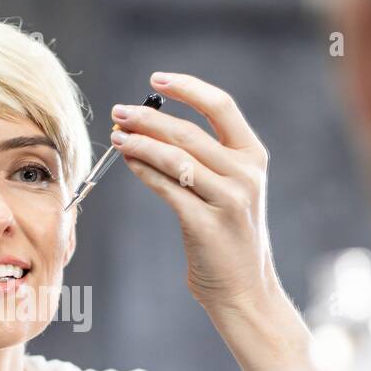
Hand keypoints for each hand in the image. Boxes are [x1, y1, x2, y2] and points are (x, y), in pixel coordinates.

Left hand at [111, 71, 311, 370]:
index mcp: (253, 157)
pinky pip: (168, 189)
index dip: (187, 88)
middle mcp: (246, 174)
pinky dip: (144, 172)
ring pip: (175, 158)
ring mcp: (230, 200)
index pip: (221, 106)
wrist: (245, 291)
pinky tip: (128, 163)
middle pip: (189, 131)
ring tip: (116, 136)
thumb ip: (201, 159)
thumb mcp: (227, 191)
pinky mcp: (208, 225)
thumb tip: (149, 128)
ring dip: (140, 143)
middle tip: (119, 111)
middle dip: (148, 118)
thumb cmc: (228, 239)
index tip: (155, 79)